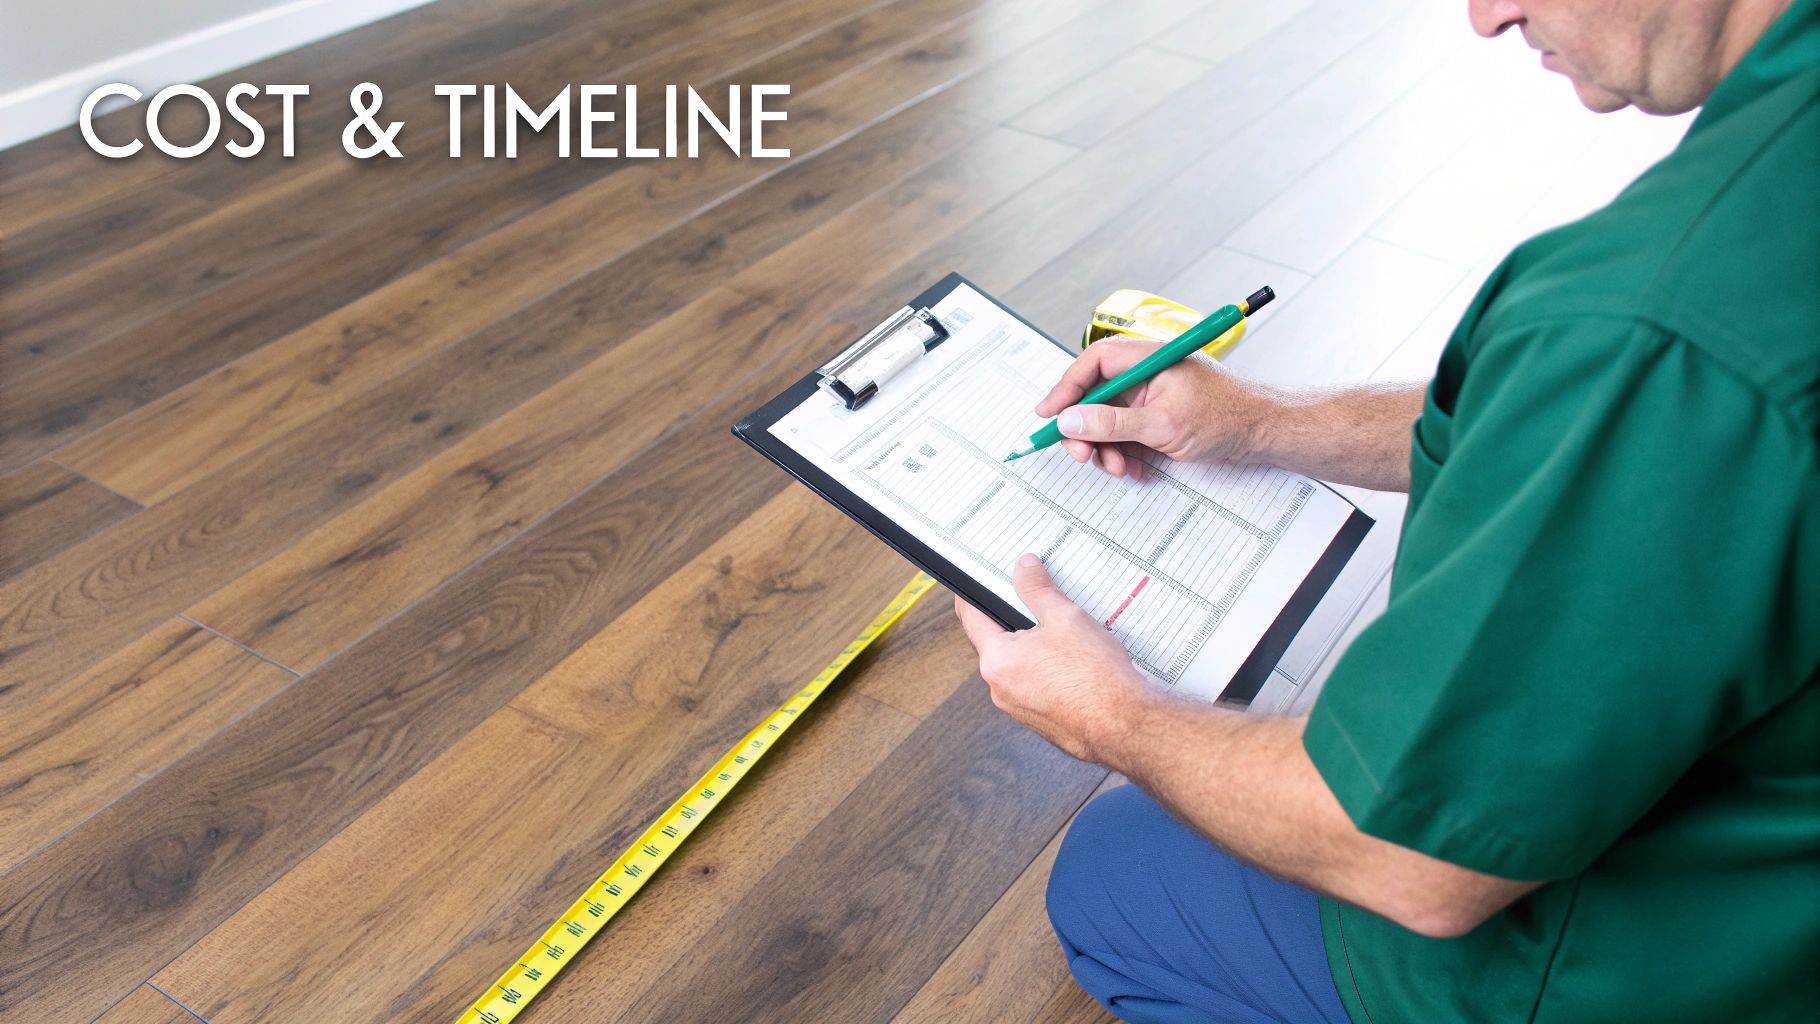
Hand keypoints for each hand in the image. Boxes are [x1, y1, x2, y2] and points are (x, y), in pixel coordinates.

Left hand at [953, 553, 1157, 762]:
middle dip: (1018, 621)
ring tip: (1069, 636)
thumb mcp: (1065, 617)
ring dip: (1038, 649)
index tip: (974, 585)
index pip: (972, 619)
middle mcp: (1001, 689)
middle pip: (999, 643)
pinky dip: (1051, 672)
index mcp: (997, 661)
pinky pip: (1038, 687)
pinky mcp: (1042, 720)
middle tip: (1040, 604)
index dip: (973, 596)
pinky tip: (1077, 663)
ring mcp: (1021, 709)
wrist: (1125, 725)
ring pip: (1022, 666)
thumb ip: (1038, 589)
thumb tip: (1024, 569)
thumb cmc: (1095, 677)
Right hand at [1037, 338, 1281, 478]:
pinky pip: (1127, 434)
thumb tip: (1071, 420)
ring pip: (1109, 420)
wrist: (1263, 435)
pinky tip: (1133, 469)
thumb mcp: (1162, 424)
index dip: (1067, 387)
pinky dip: (1124, 454)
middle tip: (1081, 453)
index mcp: (1149, 358)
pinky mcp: (1158, 417)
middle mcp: (1147, 373)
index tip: (1048, 413)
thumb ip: (1112, 423)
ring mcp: (1153, 396)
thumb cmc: (1227, 417)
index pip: (1094, 363)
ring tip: (1117, 467)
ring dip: (1106, 448)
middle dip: (1086, 428)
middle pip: (1097, 395)